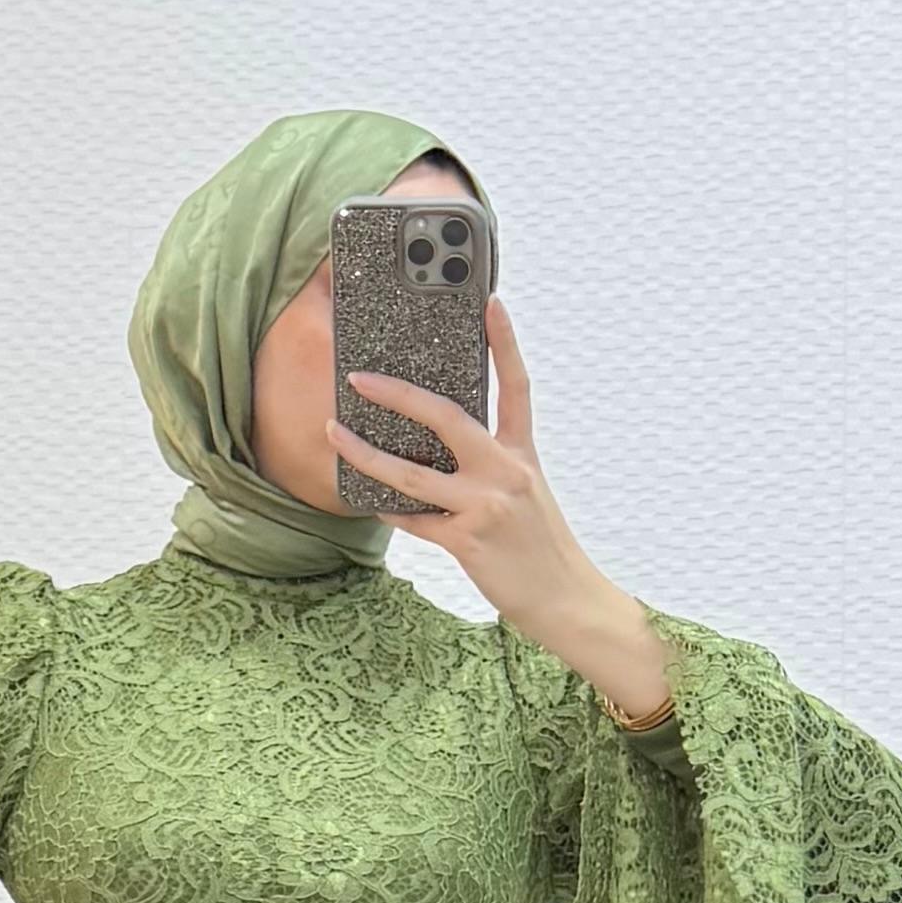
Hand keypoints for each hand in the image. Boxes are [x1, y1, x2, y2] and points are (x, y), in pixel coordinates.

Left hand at [325, 302, 674, 719]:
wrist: (567, 600)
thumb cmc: (541, 548)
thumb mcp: (527, 496)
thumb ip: (491, 468)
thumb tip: (436, 451)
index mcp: (522, 454)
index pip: (515, 386)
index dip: (504, 342)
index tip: (490, 302)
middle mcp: (506, 471)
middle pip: (445, 417)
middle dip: (398, 394)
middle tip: (360, 376)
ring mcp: (485, 505)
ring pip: (412, 473)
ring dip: (365, 454)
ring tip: (334, 434)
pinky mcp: (468, 541)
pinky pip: (414, 520)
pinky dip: (389, 510)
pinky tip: (366, 499)